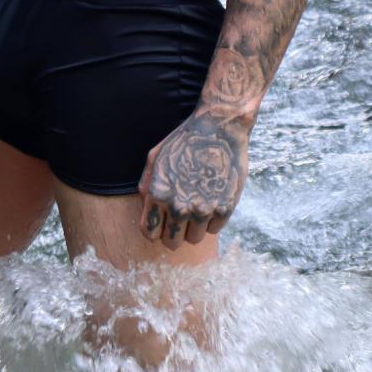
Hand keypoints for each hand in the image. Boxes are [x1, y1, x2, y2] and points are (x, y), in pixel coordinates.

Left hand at [136, 111, 248, 247]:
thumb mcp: (155, 158)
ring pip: (194, 239)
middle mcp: (179, 206)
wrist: (219, 128)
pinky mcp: (225, 208)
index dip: (156, 228)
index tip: (162, 220)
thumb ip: (147, 186)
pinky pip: (214, 229)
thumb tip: (146, 208)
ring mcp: (203, 209)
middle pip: (172, 243)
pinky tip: (212, 197)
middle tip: (181, 217)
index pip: (150, 234)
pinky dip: (213, 218)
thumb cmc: (185, 141)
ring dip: (195, 226)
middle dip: (174, 232)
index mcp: (158, 195)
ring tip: (198, 203)